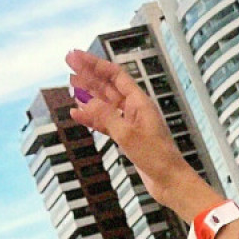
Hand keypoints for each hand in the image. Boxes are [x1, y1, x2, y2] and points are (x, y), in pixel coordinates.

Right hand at [64, 50, 207, 218]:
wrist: (170, 182)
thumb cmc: (158, 158)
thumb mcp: (128, 135)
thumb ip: (106, 117)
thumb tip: (85, 102)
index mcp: (140, 103)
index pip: (115, 75)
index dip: (95, 64)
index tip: (76, 56)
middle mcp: (135, 109)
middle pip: (108, 85)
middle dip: (88, 73)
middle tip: (68, 61)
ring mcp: (130, 123)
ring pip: (104, 103)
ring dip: (87, 93)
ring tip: (70, 84)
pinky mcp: (126, 137)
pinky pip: (105, 122)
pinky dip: (91, 117)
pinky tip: (77, 113)